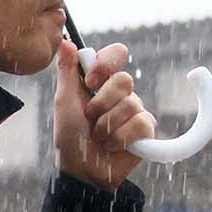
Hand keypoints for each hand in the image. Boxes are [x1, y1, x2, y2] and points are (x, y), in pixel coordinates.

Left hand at [53, 38, 155, 190]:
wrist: (82, 170)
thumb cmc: (70, 138)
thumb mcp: (64, 102)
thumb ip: (67, 71)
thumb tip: (65, 41)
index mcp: (101, 82)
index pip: (116, 55)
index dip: (106, 64)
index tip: (90, 82)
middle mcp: (120, 94)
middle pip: (125, 80)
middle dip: (102, 103)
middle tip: (91, 118)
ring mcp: (135, 111)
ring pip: (131, 105)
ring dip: (108, 126)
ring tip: (100, 137)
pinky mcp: (146, 130)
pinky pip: (140, 124)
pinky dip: (121, 138)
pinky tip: (114, 146)